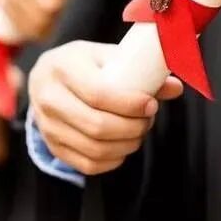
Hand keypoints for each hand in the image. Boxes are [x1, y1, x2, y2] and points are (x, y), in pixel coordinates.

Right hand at [29, 41, 183, 174]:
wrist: (46, 77)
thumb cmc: (82, 64)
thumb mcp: (106, 56)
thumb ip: (140, 71)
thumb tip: (174, 88)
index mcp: (62, 68)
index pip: (98, 94)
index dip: (130, 104)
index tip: (150, 105)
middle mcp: (48, 98)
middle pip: (96, 126)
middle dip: (132, 128)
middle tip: (148, 119)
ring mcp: (47, 126)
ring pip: (94, 149)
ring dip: (126, 145)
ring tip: (138, 131)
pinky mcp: (53, 146)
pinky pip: (88, 164)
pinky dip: (113, 160)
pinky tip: (123, 145)